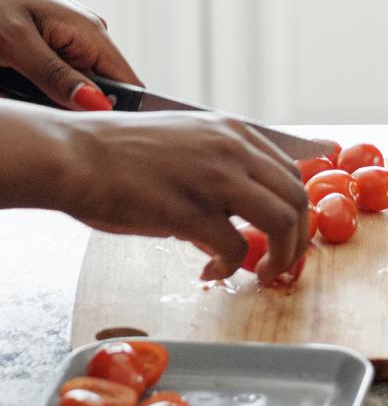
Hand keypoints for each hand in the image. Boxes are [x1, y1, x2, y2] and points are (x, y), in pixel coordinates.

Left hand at [0, 0, 140, 107]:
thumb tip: (99, 106)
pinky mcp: (56, 47)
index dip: (116, 112)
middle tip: (34, 101)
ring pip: (77, 89)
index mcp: (91, 33)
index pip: (130, 86)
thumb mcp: (18, 43)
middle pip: (102, 92)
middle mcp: (90, 38)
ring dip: (50, 98)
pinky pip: (59, 78)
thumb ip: (57, 76)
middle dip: (71, 106)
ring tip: (18, 85)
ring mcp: (73, 42)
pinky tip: (17, 79)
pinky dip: (39, 88)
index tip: (88, 130)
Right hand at [21, 108, 309, 282]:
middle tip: (281, 264)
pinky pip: (235, 247)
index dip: (296, 212)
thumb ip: (220, 173)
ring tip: (260, 274)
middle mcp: (233, 147)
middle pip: (297, 199)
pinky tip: (212, 273)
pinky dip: (230, 267)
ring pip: (282, 221)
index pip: (291, 173)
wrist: (71, 153)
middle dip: (297, 240)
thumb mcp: (184, 148)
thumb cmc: (116, 155)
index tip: (289, 237)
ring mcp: (215, 176)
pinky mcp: (191, 208)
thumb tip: (237, 215)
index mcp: (233, 131)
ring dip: (280, 256)